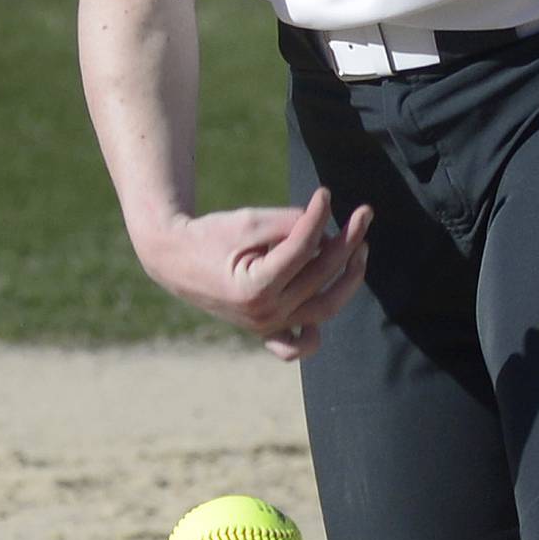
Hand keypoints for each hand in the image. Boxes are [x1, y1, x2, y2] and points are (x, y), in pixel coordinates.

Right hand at [136, 187, 371, 359]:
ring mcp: (267, 327)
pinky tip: (327, 303)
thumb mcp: (248, 221)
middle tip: (363, 214)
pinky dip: (314, 334)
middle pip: (321, 275)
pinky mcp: (265, 331)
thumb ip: (289, 224)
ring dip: (350, 278)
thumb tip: (327, 228)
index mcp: (255, 288)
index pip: (303, 249)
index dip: (319, 216)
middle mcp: (264, 314)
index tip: (325, 193)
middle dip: (348, 240)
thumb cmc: (210, 236)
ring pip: (325, 308)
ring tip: (361, 248)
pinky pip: (296, 346)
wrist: (175, 260)